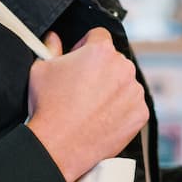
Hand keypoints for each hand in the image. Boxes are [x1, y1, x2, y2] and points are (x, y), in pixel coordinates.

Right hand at [26, 30, 147, 181]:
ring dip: (113, 89)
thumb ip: (51, 48)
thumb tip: (54, 38)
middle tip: (82, 88)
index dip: (85, 46)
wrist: (59, 145)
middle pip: (114, 60)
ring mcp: (135, 92)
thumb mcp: (41, 69)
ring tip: (91, 106)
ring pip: (125, 83)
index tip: (78, 61)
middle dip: (101, 69)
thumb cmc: (48, 106)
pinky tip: (102, 118)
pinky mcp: (140, 113)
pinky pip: (133, 105)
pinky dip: (121, 110)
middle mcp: (123, 67)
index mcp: (101, 51)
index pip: (98, 35)